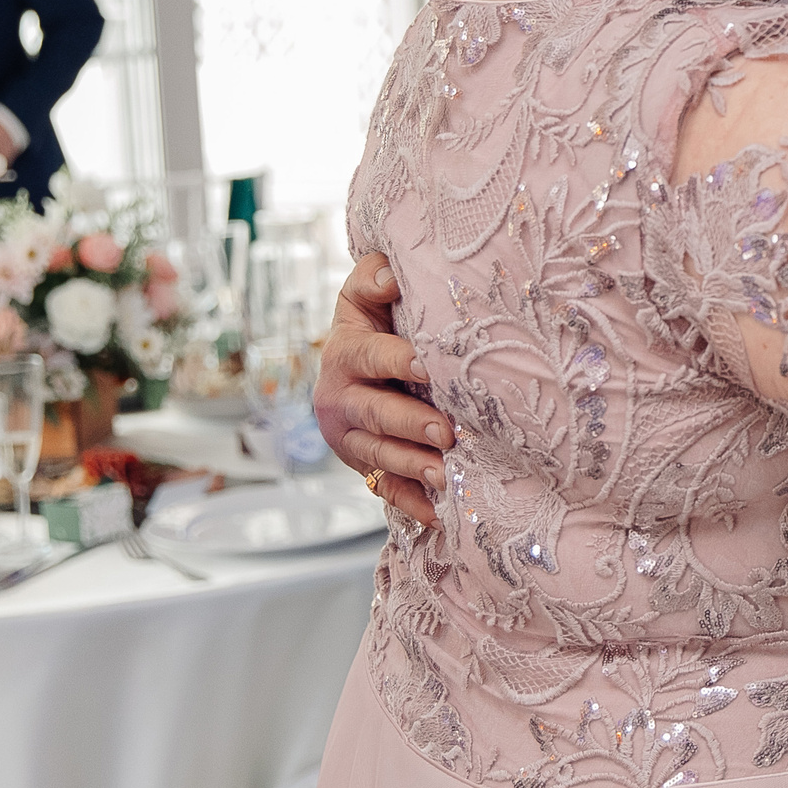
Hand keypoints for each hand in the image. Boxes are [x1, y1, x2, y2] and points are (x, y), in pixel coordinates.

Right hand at [316, 253, 448, 528]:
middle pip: (374, 413)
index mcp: (346, 353)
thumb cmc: (374, 320)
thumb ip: (373, 278)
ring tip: (446, 474)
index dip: (398, 361)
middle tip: (446, 432)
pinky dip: (409, 503)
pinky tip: (437, 514)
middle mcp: (341, 397)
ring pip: (379, 455)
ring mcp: (351, 437)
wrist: (353, 366)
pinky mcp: (364, 465)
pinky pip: (385, 489)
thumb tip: (391, 273)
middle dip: (410, 424)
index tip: (430, 366)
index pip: (371, 356)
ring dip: (413, 466)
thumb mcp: (365, 295)